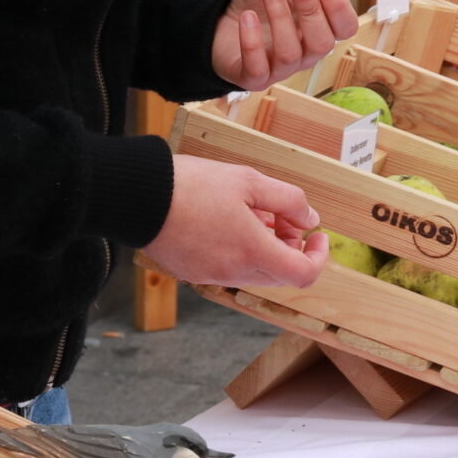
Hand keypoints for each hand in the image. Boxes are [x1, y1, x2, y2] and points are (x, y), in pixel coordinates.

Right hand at [145, 154, 325, 289]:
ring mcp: (211, 276)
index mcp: (252, 253)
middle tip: (283, 216)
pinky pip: (229, 270)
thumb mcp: (250, 181)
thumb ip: (289, 200)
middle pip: (280, 274)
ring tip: (254, 214)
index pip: (303, 275)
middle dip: (290, 246)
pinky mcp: (192, 272)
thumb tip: (311, 219)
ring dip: (265, 249)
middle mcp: (233, 273)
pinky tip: (230, 222)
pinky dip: (241, 252)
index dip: (318, 257)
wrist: (139, 196)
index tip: (317, 235)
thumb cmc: (193, 185)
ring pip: (254, 273)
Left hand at [213, 0, 358, 90]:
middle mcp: (306, 52)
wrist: (221, 24)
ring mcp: (281, 68)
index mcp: (320, 28)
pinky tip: (246, 17)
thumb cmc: (256, 3)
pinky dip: (252, 41)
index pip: (345, 26)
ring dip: (280, 16)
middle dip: (312, 10)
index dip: (338, 5)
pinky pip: (257, 66)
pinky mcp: (254, 78)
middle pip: (323, 43)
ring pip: (291, 53)